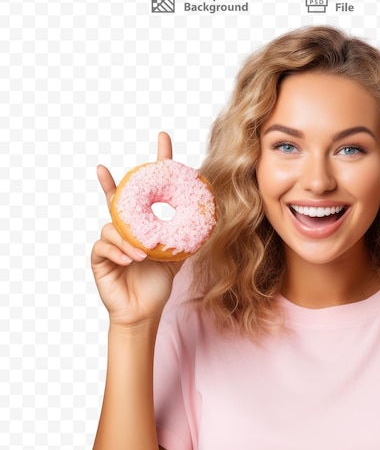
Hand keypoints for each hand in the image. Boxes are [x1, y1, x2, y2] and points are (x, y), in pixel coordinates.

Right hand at [91, 132, 183, 325]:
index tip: (164, 139)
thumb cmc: (158, 282)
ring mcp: (110, 242)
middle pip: (116, 200)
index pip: (149, 191)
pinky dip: (118, 251)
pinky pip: (103, 246)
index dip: (156, 165)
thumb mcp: (178, 255)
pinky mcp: (100, 259)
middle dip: (110, 183)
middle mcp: (124, 229)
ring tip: (142, 253)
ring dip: (127, 239)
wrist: (144, 310)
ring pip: (111, 227)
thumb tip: (210, 220)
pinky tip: (130, 259)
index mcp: (143, 225)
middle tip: (102, 166)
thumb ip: (188, 237)